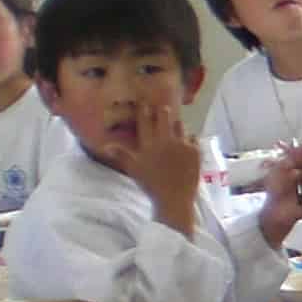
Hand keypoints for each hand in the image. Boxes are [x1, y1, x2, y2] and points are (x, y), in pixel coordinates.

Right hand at [112, 92, 202, 235]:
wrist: (174, 198)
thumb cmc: (151, 184)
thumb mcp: (133, 169)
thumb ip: (121, 155)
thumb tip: (105, 146)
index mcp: (149, 144)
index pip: (145, 121)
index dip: (144, 110)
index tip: (144, 103)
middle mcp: (166, 140)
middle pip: (164, 118)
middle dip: (162, 111)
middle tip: (161, 107)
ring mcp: (183, 145)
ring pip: (180, 126)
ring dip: (176, 124)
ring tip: (174, 123)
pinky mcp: (196, 151)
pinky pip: (193, 138)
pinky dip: (190, 138)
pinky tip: (188, 140)